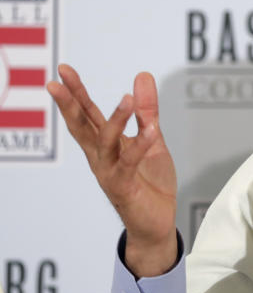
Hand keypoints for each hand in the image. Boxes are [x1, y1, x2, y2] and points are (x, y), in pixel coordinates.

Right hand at [47, 65, 177, 276]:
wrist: (156, 222)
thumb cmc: (149, 181)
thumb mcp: (152, 138)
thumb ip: (147, 111)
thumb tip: (142, 75)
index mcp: (105, 144)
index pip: (87, 114)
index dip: (76, 92)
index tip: (64, 70)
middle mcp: (100, 157)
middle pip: (81, 126)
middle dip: (70, 103)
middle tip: (56, 82)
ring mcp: (109, 172)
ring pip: (105, 143)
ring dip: (115, 120)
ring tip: (126, 98)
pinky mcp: (123, 187)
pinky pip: (130, 163)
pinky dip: (140, 145)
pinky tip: (150, 130)